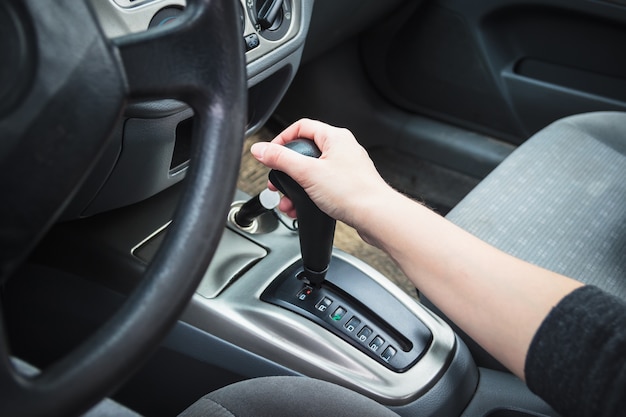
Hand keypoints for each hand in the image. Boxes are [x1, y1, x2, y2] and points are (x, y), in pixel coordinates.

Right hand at [251, 119, 392, 228]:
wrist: (376, 217)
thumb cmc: (352, 192)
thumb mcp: (307, 173)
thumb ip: (280, 159)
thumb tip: (260, 149)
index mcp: (335, 137)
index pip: (301, 126)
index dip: (282, 139)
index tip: (270, 154)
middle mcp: (342, 149)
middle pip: (305, 152)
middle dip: (287, 171)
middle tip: (277, 183)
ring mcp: (346, 168)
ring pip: (312, 172)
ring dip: (296, 188)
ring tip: (288, 201)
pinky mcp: (348, 186)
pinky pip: (321, 186)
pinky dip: (309, 196)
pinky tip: (302, 208)